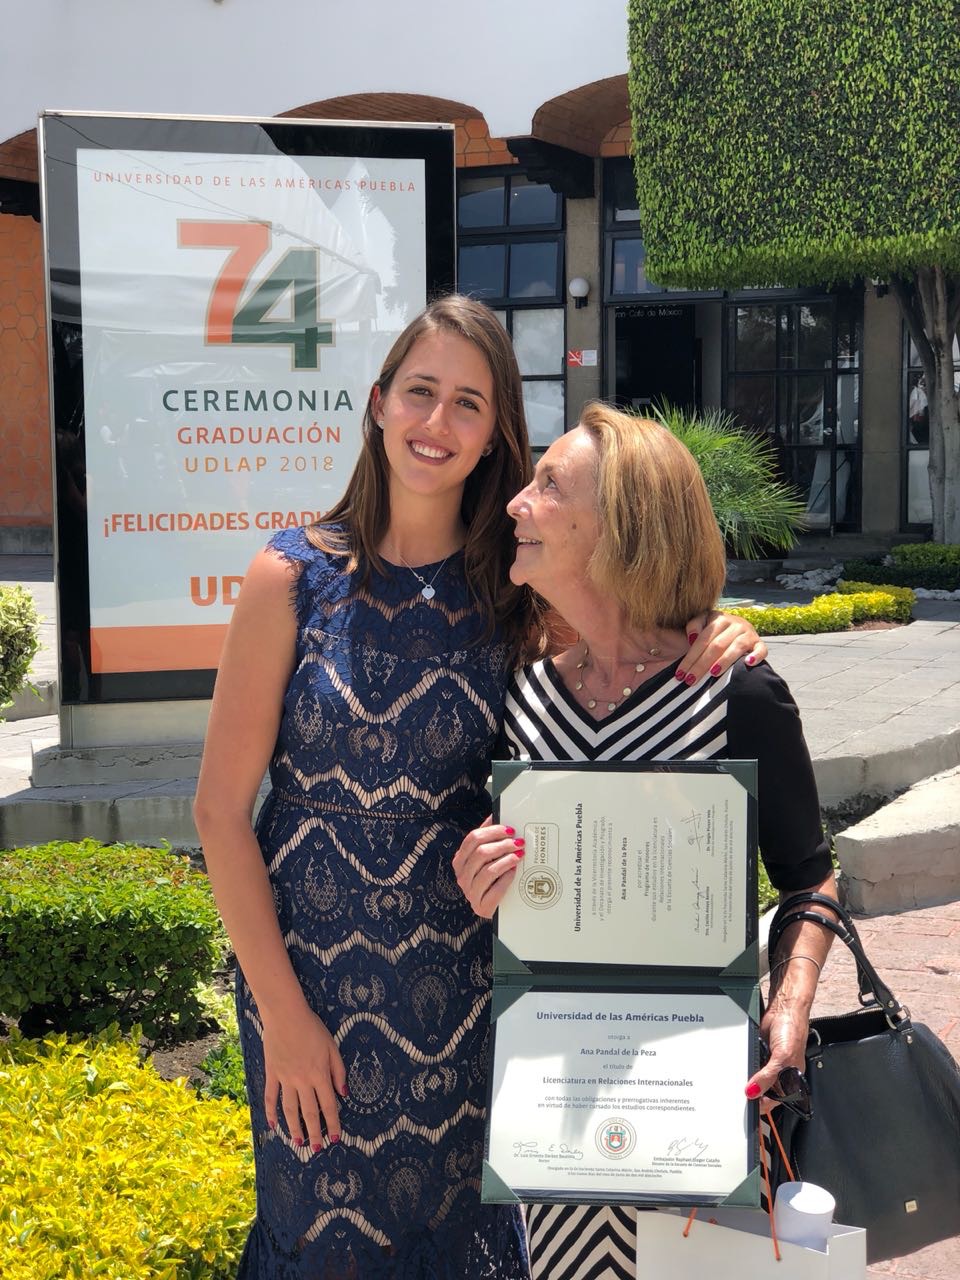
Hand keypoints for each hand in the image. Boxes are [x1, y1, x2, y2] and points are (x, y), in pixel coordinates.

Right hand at [261, 1005, 346, 1149]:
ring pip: (290, 1109)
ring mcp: (285, 1079)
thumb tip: (344, 1094)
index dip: (333, 1123)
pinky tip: (273, 1126)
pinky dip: (270, 1113)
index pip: (328, 1105)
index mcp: (319, 1074)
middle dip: (314, 1133)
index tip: (335, 1138)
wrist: (286, 1015)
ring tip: (298, 1142)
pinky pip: (270, 1097)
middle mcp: (302, 1081)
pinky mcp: (272, 1074)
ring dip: (294, 1128)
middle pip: (309, 1112)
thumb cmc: (312, 1028)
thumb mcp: (332, 1046)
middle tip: (316, 1149)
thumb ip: (338, 1071)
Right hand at [453, 816, 523, 917]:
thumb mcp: (486, 857)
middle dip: (503, 845)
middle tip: (519, 842)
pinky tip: (514, 872)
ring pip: (488, 870)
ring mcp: (470, 893)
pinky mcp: (481, 907)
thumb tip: (496, 815)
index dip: (492, 832)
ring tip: (520, 855)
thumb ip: (488, 838)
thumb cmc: (491, 878)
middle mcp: (462, 876)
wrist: (494, 907)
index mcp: (460, 860)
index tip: (510, 830)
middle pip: (481, 853)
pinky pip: (495, 889)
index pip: (472, 839)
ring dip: (507, 860)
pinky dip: (507, 878)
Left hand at [681, 610, 766, 684]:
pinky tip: (749, 664)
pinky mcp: (759, 642)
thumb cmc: (715, 629)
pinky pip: (761, 649)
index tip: (681, 674)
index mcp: (718, 618)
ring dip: (725, 661)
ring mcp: (748, 633)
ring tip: (713, 674)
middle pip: (717, 646)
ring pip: (736, 647)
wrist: (739, 625)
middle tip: (691, 680)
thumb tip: (691, 638)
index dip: (691, 657)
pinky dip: (756, 656)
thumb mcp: (703, 621)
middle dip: (702, 664)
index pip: (702, 640)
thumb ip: (694, 625)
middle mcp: (735, 624)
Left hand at [745, 1002, 809, 1112]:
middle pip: (762, 1091)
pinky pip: (749, 1064)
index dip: (760, 1105)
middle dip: (751, 1093)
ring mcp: (768, 1064)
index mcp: (790, 1081)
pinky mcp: (759, 1053)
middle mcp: (779, 1074)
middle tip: (738, 1096)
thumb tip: (752, 1091)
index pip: (773, 1100)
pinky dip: (744, 1065)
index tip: (747, 1108)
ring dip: (746, 1079)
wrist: (783, 1010)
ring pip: (754, 1078)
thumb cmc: (793, 1031)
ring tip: (737, 1082)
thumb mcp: (782, 1058)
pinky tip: (739, 1067)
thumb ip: (768, 1076)